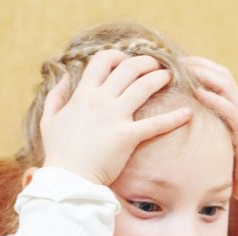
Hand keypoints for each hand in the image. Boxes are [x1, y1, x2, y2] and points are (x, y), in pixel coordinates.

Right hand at [41, 50, 192, 184]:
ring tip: (170, 77)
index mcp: (83, 94)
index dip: (117, 56)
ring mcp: (115, 117)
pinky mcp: (128, 136)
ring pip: (143, 87)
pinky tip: (188, 113)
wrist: (69, 178)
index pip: (102, 61)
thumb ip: (56, 96)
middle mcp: (100, 100)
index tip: (126, 60)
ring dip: (160, 78)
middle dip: (145, 63)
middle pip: (128, 69)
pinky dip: (174, 118)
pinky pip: (156, 124)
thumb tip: (64, 78)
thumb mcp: (49, 120)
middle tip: (156, 65)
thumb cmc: (59, 152)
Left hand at [185, 56, 237, 229]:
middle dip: (200, 63)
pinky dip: (215, 98)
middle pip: (223, 74)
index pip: (217, 76)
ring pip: (228, 86)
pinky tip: (198, 93)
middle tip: (177, 59)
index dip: (198, 65)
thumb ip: (199, 130)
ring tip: (186, 69)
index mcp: (231, 108)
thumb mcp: (211, 143)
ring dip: (206, 74)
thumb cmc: (230, 168)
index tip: (175, 61)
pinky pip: (230, 109)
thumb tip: (172, 125)